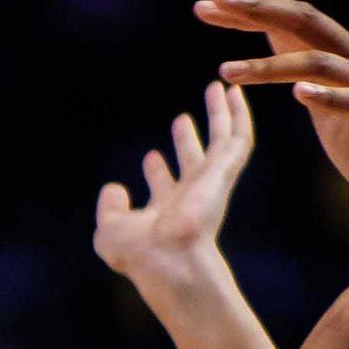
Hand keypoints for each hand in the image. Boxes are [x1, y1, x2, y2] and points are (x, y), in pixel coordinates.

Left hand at [93, 80, 253, 293]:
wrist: (169, 260)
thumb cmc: (139, 253)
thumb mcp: (111, 230)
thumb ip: (110, 209)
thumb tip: (114, 189)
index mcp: (165, 211)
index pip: (163, 187)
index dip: (156, 172)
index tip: (150, 156)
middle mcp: (190, 196)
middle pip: (192, 162)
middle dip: (186, 141)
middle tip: (181, 119)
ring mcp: (210, 183)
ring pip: (222, 142)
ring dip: (220, 116)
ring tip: (219, 89)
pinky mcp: (223, 173)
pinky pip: (237, 139)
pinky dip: (238, 115)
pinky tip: (236, 94)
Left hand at [199, 0, 348, 229]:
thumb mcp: (318, 97)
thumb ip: (297, 62)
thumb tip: (266, 29)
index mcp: (343, 52)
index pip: (293, 18)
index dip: (252, 7)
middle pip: (307, 22)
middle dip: (259, 10)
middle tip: (217, 2)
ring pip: (321, 63)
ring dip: (271, 64)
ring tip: (228, 71)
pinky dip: (328, 97)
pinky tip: (298, 94)